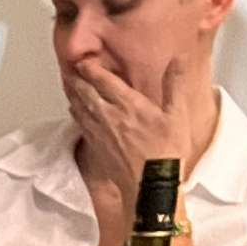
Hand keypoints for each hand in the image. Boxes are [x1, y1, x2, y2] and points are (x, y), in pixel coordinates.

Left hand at [68, 54, 202, 210]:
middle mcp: (109, 117)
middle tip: (70, 69)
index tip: (84, 60)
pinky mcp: (96, 148)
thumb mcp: (177, 114)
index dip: (92, 69)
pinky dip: (76, 114)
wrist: (149, 186)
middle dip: (77, 80)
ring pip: (80, 109)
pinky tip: (75, 112)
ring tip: (68, 85)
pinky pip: (81, 125)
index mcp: (128, 105)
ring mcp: (99, 134)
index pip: (104, 81)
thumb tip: (178, 58)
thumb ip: (176, 83)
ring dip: (73, 95)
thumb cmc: (165, 152)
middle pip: (86, 94)